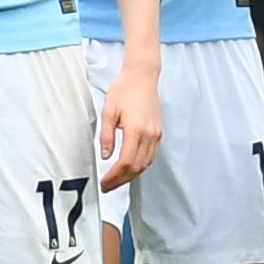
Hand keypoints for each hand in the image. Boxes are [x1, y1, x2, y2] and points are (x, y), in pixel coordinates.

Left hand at [96, 67, 162, 187]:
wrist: (142, 76)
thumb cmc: (125, 90)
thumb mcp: (108, 111)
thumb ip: (107, 136)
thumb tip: (105, 156)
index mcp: (136, 129)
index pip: (125, 162)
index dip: (114, 176)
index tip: (104, 183)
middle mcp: (149, 135)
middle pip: (136, 167)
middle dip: (121, 180)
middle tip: (108, 186)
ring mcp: (156, 135)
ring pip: (145, 164)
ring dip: (131, 176)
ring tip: (117, 180)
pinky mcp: (159, 133)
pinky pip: (151, 156)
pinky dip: (140, 166)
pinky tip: (131, 168)